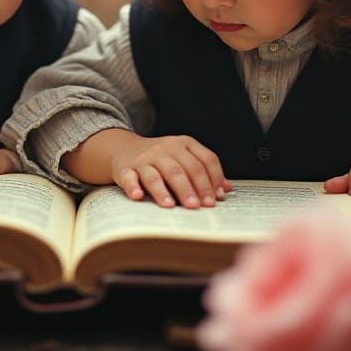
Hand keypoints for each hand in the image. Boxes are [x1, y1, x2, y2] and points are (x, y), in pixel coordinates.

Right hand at [108, 134, 230, 209]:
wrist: (125, 148)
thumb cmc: (161, 158)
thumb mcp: (184, 157)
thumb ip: (204, 170)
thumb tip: (226, 190)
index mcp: (183, 143)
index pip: (204, 159)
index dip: (212, 179)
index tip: (216, 198)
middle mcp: (165, 148)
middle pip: (182, 169)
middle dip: (191, 189)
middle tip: (198, 207)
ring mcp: (144, 158)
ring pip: (157, 174)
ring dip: (164, 191)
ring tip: (170, 206)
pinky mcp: (126, 168)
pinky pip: (130, 177)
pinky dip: (133, 186)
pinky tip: (137, 196)